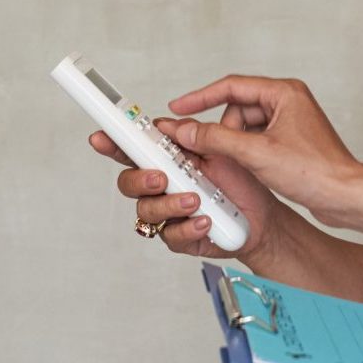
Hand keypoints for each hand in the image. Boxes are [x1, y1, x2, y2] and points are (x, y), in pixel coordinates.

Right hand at [87, 126, 281, 260]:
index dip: (112, 143)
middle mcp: (162, 188)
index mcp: (167, 161)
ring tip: (195, 200)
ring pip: (147, 211)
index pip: (132, 150)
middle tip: (161, 177)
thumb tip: (168, 125)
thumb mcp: (220, 152)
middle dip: (140, 179)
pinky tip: (205, 221)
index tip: (100, 137)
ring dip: (170, 204)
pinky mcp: (181, 237)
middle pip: (128, 183)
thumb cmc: (240, 181)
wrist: (263, 216)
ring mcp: (169, 214)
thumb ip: (193, 138)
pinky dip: (189, 228)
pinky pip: (171, 236)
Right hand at [156, 76, 362, 224]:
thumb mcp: (256, 154)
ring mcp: (290, 122)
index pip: (231, 86)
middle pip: (237, 110)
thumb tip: (187, 129)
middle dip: (224, 132)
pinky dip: (247, 153)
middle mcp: (288, 101)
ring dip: (235, 145)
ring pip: (245, 127)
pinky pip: (257, 140)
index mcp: (284, 92)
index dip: (200, 97)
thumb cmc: (315, 172)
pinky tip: (247, 170)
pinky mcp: (291, 141)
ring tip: (240, 166)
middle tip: (214, 153)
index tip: (177, 107)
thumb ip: (217, 139)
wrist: (345, 197)